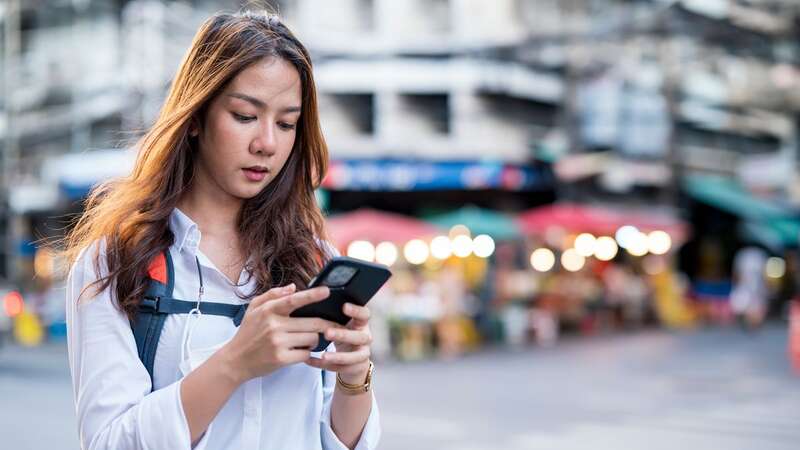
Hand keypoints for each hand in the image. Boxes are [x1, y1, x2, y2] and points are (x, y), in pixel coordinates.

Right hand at [219, 283, 340, 382]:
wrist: (235, 360)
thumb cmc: (247, 333)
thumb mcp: (253, 309)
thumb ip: (272, 295)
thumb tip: (293, 287)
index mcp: (269, 310)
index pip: (294, 300)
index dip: (312, 295)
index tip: (327, 291)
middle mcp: (274, 325)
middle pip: (312, 323)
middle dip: (326, 324)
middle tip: (333, 325)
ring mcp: (278, 343)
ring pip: (312, 338)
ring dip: (315, 340)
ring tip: (307, 340)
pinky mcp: (281, 359)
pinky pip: (306, 354)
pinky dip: (307, 352)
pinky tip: (300, 351)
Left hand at [305, 302, 371, 384]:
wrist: (351, 359)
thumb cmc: (341, 333)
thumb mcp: (340, 323)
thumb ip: (330, 313)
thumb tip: (308, 295)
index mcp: (361, 323)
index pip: (365, 314)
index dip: (356, 311)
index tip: (343, 306)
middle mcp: (365, 337)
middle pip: (360, 336)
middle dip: (343, 335)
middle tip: (327, 332)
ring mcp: (363, 353)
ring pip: (355, 356)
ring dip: (339, 356)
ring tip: (324, 355)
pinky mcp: (357, 367)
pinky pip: (343, 368)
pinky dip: (327, 366)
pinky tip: (311, 361)